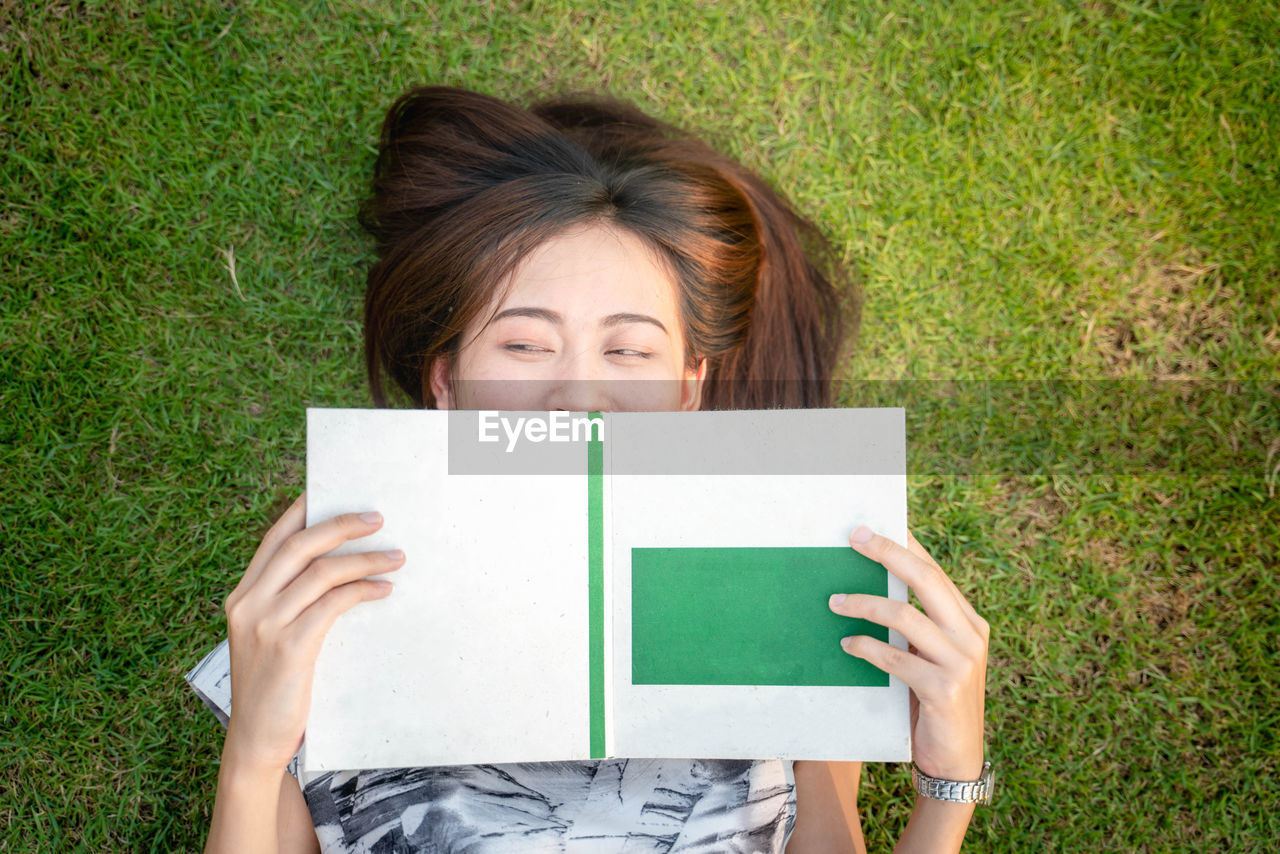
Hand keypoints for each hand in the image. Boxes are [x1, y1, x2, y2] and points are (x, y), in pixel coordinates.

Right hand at [220, 491, 404, 775]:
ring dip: (364, 559)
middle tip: (378, 517)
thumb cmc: (275, 687)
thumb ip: (290, 602)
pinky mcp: (289, 647)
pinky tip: (383, 590)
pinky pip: (332, 604)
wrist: (256, 741)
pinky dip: (362, 590)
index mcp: (242, 596)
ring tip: (396, 556)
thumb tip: (339, 568)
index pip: (274, 539)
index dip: (303, 511)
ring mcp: (266, 624)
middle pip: (298, 545)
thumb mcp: (270, 636)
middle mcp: (248, 603)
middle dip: (341, 525)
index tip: (333, 490)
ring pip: (320, 572)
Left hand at [828, 527, 988, 780]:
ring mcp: (960, 662)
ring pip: (906, 616)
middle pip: (926, 580)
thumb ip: (918, 625)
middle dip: (888, 553)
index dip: (907, 545)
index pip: (936, 571)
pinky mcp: (943, 689)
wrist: (956, 758)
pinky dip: (867, 648)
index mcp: (969, 622)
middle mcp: (970, 636)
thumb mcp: (934, 656)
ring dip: (864, 604)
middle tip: (855, 538)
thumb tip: (874, 585)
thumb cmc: (935, 699)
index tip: (876, 525)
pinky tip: (847, 646)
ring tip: (834, 602)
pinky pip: (896, 658)